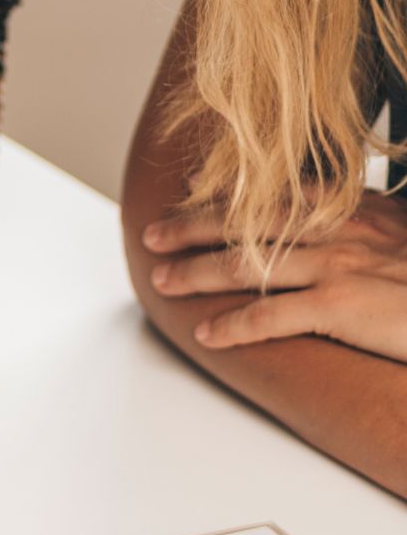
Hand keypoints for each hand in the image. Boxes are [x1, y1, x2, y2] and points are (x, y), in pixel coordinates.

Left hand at [143, 190, 406, 359]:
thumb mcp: (399, 233)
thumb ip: (362, 224)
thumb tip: (326, 227)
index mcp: (350, 209)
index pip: (270, 198)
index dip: (222, 202)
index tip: (186, 205)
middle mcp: (337, 231)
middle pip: (246, 224)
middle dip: (192, 229)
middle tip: (152, 238)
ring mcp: (338, 267)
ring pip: (247, 265)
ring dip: (197, 273)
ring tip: (163, 282)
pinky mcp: (343, 308)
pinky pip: (275, 316)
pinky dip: (236, 326)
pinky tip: (209, 335)